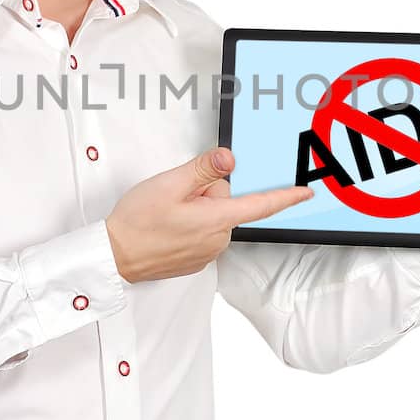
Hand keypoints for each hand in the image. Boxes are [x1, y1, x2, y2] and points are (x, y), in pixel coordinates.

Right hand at [106, 147, 312, 282]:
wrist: (114, 256)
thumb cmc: (137, 222)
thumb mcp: (169, 184)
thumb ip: (204, 169)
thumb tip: (230, 159)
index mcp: (216, 220)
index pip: (261, 206)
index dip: (285, 198)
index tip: (305, 193)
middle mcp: (217, 240)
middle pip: (227, 204)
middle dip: (207, 194)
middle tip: (177, 196)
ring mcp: (207, 253)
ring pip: (214, 218)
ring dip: (197, 210)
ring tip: (168, 213)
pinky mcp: (196, 261)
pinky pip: (203, 233)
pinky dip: (190, 225)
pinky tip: (168, 226)